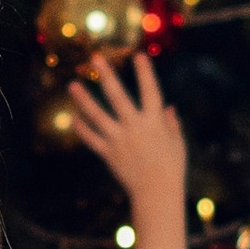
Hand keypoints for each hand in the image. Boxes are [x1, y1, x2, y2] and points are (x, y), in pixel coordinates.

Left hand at [66, 55, 190, 248]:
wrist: (157, 193)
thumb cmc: (172, 168)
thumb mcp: (177, 143)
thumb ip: (172, 123)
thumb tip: (168, 107)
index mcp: (155, 122)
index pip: (150, 91)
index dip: (145, 72)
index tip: (138, 55)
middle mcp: (135, 127)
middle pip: (117, 96)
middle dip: (106, 76)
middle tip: (95, 58)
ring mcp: (119, 140)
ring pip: (97, 115)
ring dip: (83, 99)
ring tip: (72, 85)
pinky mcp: (108, 154)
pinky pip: (92, 138)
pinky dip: (82, 128)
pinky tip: (74, 117)